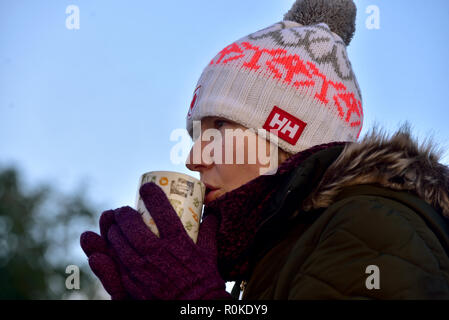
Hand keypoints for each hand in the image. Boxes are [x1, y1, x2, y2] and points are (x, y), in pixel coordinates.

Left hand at [81, 182, 231, 299]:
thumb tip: (212, 213)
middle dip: (124, 213)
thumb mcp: (210, 254)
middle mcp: (157, 252)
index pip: (161, 209)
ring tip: (114, 227)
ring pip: (118, 242)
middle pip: (132, 224)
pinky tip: (105, 246)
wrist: (193, 309)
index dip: (151, 193)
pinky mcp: (132, 284)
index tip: (146, 188)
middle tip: (124, 211)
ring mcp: (142, 269)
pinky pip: (114, 263)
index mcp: (178, 241)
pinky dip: (107, 252)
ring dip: (113, 230)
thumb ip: (209, 232)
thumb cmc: (205, 281)